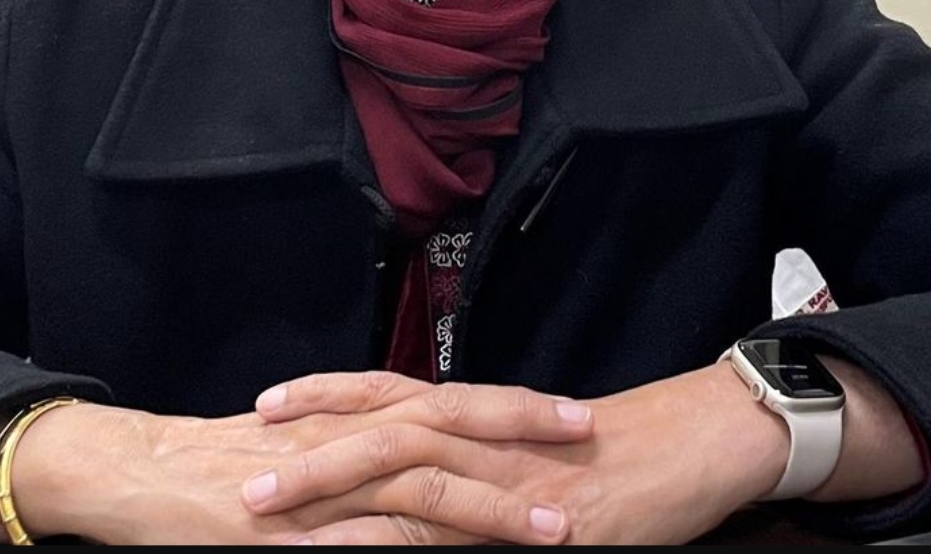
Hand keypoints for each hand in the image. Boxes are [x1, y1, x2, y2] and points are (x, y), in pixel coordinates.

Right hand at [10, 373, 592, 544]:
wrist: (144, 472)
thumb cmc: (228, 461)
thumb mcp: (310, 442)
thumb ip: (366, 449)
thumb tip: (424, 460)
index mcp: (356, 414)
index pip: (447, 399)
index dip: (509, 403)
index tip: (568, 409)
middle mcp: (349, 434)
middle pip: (448, 421)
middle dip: (521, 427)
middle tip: (587, 430)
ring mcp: (324, 482)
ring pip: (421, 485)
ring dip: (490, 505)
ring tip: (553, 524)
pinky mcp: (296, 529)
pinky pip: (364, 544)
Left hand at [248, 365, 790, 544]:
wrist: (688, 447)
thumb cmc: (616, 448)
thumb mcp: (536, 446)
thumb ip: (482, 450)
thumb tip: (434, 466)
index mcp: (478, 412)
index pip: (388, 392)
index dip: (328, 394)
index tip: (271, 401)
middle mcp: (479, 431)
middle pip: (379, 422)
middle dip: (307, 439)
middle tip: (242, 454)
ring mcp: (497, 472)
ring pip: (400, 467)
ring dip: (328, 484)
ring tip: (266, 503)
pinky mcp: (522, 516)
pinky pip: (444, 527)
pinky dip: (389, 542)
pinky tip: (342, 553)